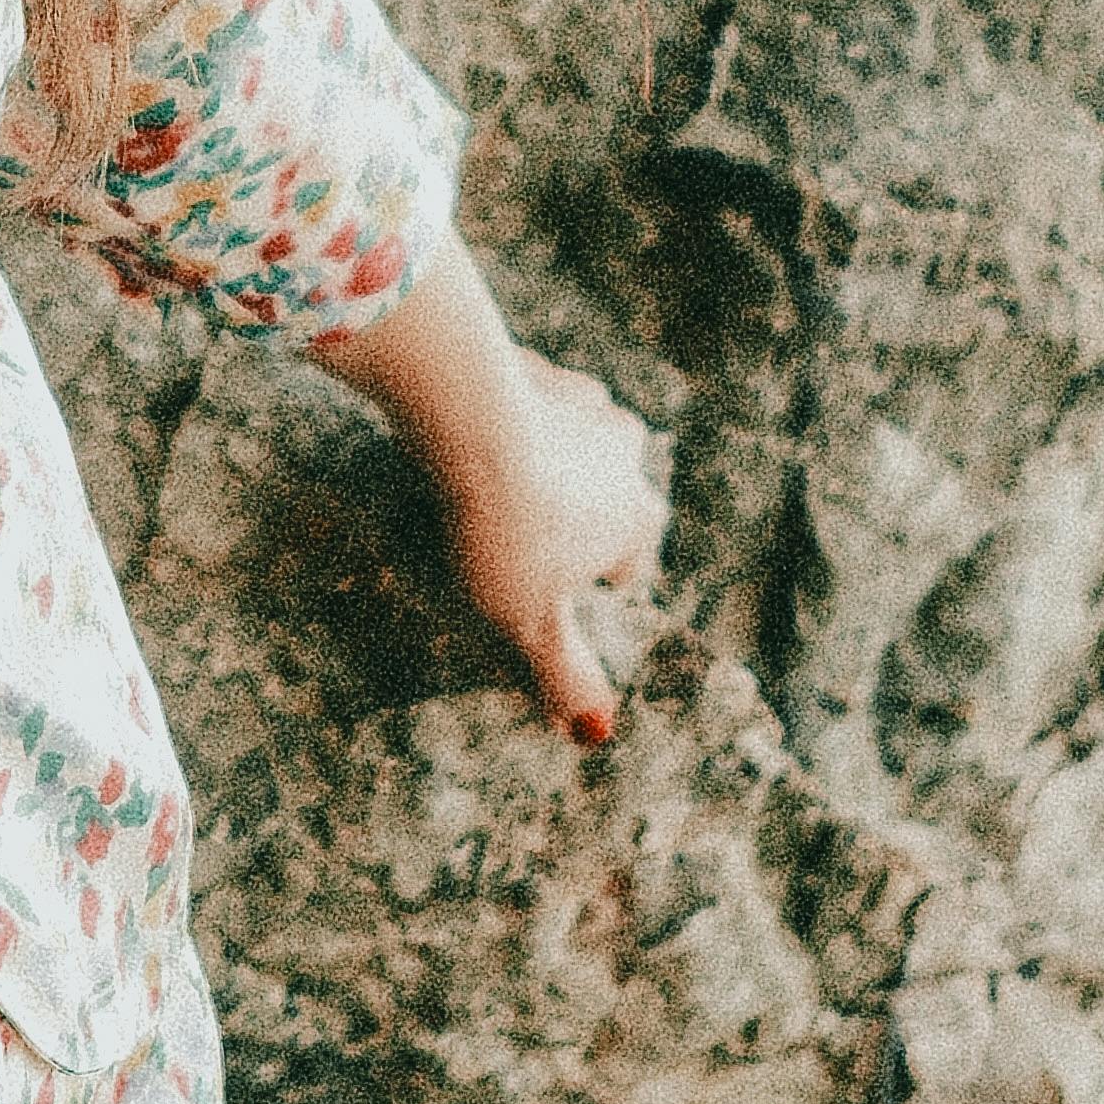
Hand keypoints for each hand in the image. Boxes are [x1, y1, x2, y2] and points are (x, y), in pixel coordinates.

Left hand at [328, 243, 672, 751]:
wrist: (467, 418)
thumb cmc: (501, 530)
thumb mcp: (530, 619)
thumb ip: (566, 672)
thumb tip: (596, 734)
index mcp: (637, 518)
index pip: (627, 565)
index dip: (586, 583)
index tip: (545, 586)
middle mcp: (630, 456)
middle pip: (609, 497)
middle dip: (574, 516)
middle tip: (514, 533)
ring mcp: (589, 406)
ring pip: (579, 444)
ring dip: (549, 461)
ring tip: (490, 483)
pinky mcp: (543, 369)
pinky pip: (536, 401)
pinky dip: (514, 417)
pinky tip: (471, 434)